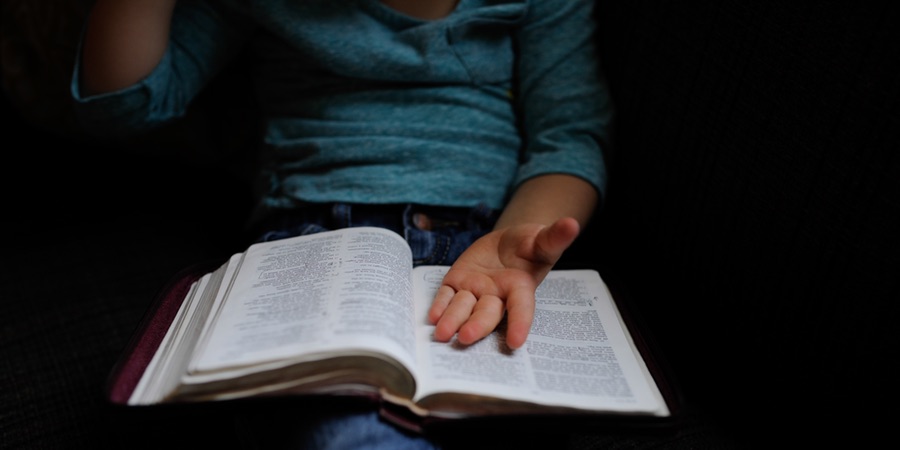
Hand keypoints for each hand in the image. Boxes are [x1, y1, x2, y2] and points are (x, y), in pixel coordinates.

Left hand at [427, 217, 580, 348]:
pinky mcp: (457, 283)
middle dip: (477, 325)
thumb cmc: (531, 245)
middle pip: (487, 313)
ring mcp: (475, 291)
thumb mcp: (543, 239)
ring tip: (442, 334)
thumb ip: (554, 236)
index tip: (516, 343)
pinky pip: (447, 296)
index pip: (521, 307)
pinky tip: (432, 317)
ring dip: (452, 320)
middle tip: (465, 338)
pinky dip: (439, 305)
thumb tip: (571, 224)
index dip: (520, 324)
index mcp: (520, 288)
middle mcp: (497, 296)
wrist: (510, 243)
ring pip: (463, 308)